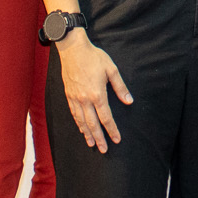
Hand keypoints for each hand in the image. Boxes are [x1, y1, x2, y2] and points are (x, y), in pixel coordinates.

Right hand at [55, 30, 131, 151]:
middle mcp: (85, 99)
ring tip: (92, 143)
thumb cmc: (94, 57)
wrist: (72, 48)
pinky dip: (78, 122)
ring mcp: (75, 97)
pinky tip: (81, 128)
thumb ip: (120, 87)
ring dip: (87, 133)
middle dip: (99, 138)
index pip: (106, 117)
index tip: (117, 139)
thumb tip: (128, 101)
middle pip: (93, 123)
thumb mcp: (111, 69)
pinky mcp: (68, 94)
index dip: (112, 130)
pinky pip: (73, 112)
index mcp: (97, 94)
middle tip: (104, 149)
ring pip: (81, 120)